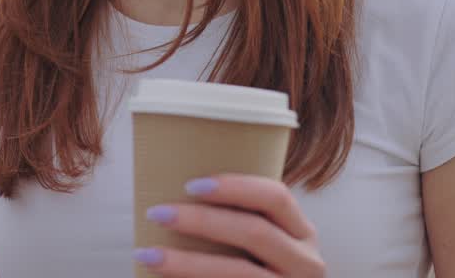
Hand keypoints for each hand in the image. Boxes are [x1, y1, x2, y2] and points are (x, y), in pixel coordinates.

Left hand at [132, 174, 324, 276]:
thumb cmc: (253, 265)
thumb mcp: (261, 242)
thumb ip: (235, 218)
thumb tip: (170, 185)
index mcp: (301, 233)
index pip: (276, 197)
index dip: (235, 187)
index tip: (190, 185)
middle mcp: (306, 262)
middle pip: (256, 233)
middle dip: (202, 221)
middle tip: (157, 213)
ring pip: (239, 272)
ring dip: (187, 263)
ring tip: (148, 254)